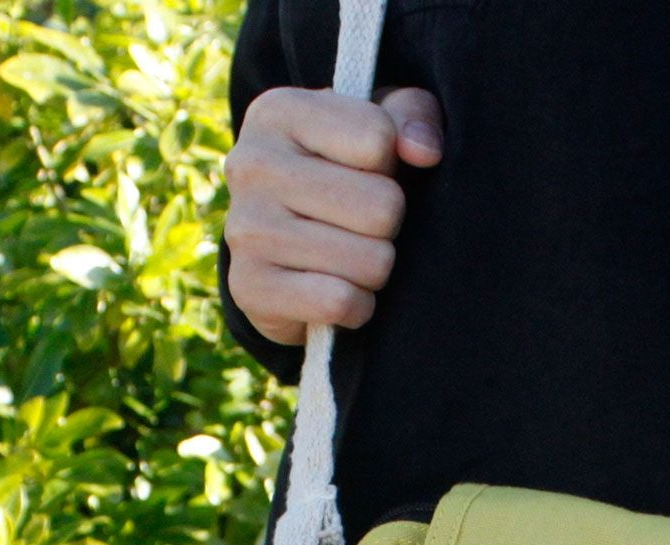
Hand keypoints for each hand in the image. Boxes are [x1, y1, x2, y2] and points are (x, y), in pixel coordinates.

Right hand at [222, 82, 445, 345]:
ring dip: (375, 271)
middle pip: (382, 206)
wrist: (281, 262)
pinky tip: (340, 293)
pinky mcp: (250, 288)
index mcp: (279, 112)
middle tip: (364, 228)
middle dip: (389, 226)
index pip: (379, 139)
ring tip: (350, 259)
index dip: (392, 166)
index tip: (368, 173)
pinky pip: (341, 302)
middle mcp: (251, 163)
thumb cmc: (344, 181)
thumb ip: (413, 115)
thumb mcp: (379, 129)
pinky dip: (357, 307)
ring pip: (370, 261)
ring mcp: (245, 228)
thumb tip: (424, 150)